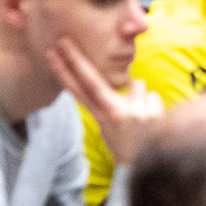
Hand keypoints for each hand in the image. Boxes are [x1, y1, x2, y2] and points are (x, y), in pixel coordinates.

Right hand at [46, 36, 161, 165]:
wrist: (146, 164)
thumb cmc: (127, 142)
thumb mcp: (111, 126)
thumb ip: (114, 104)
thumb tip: (129, 83)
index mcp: (101, 117)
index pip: (78, 92)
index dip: (64, 74)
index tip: (51, 55)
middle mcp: (113, 114)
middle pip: (91, 82)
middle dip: (76, 61)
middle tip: (63, 41)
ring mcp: (131, 113)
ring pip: (137, 85)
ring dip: (141, 97)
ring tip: (142, 117)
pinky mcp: (151, 112)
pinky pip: (153, 95)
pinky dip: (154, 105)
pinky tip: (152, 120)